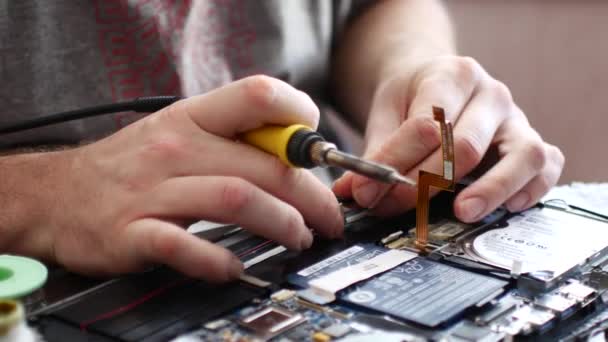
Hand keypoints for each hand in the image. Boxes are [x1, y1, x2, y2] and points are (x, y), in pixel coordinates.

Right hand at [36, 76, 342, 280]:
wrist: (55, 194)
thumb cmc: (132, 164)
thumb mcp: (179, 132)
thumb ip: (232, 136)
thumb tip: (296, 147)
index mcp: (192, 118)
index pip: (258, 96)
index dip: (300, 115)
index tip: (320, 148)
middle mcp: (176, 148)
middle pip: (264, 163)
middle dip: (310, 195)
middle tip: (328, 219)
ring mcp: (153, 190)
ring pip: (236, 198)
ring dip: (280, 223)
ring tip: (299, 238)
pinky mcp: (132, 232)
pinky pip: (183, 244)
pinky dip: (217, 259)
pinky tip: (236, 269)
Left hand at [333, 56, 563, 221]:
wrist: (438, 80)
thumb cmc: (413, 98)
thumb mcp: (386, 114)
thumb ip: (375, 152)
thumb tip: (352, 192)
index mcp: (452, 75)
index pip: (426, 125)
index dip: (394, 162)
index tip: (366, 190)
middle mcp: (491, 94)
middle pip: (466, 145)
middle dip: (427, 182)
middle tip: (398, 205)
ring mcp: (517, 118)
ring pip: (521, 154)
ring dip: (492, 188)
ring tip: (463, 211)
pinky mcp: (531, 141)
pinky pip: (546, 165)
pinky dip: (533, 188)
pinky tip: (510, 206)